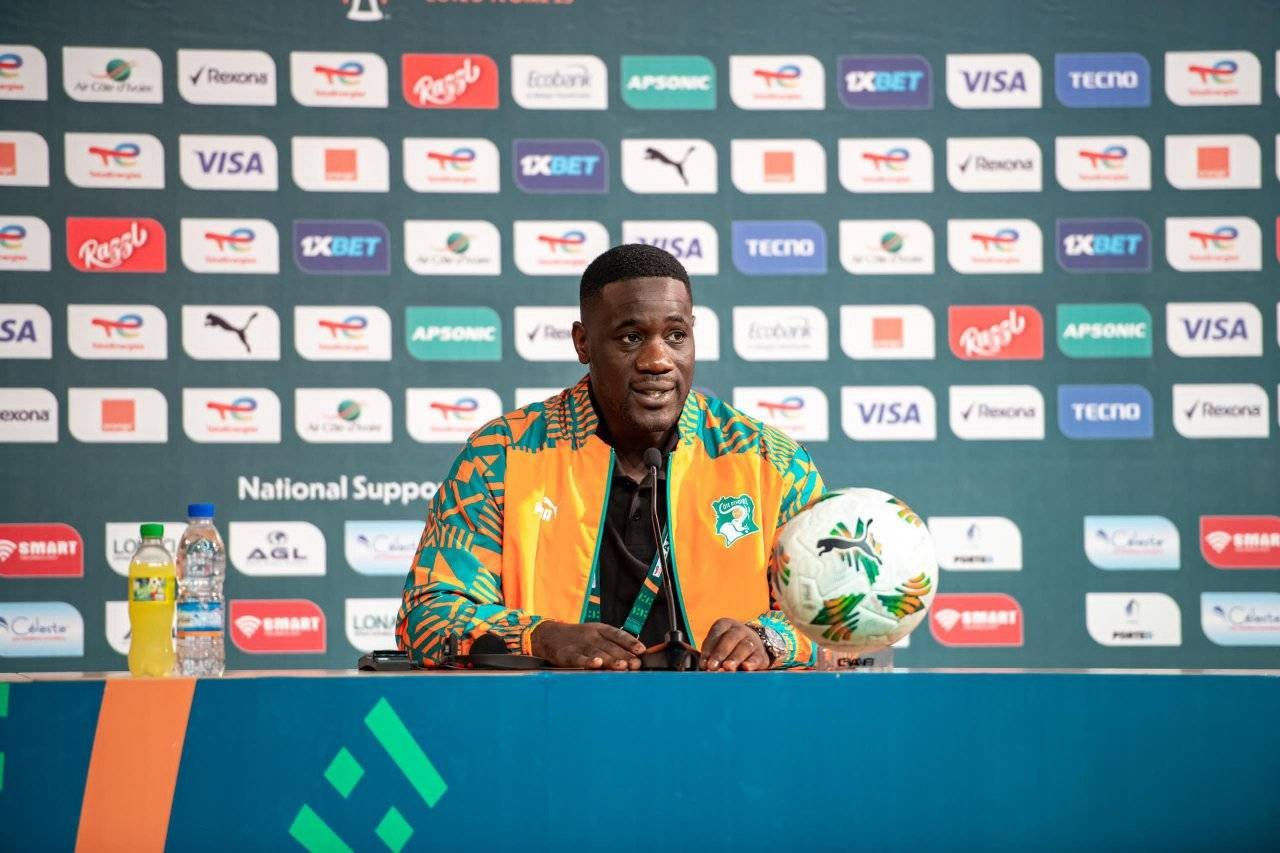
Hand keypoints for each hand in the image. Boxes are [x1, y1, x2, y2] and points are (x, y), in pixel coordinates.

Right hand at [530, 621, 645, 670]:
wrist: (549, 635)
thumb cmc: (578, 638)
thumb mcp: (596, 634)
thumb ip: (613, 644)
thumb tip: (636, 656)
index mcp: (600, 629)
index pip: (618, 634)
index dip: (630, 643)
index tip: (641, 651)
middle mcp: (591, 635)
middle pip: (610, 646)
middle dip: (624, 656)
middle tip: (635, 665)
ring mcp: (579, 644)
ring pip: (597, 652)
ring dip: (610, 660)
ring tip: (622, 666)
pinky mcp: (567, 654)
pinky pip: (578, 658)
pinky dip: (587, 661)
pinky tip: (596, 664)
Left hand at [700, 618, 769, 671]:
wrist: (752, 646)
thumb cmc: (727, 648)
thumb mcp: (717, 645)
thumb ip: (710, 655)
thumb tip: (706, 668)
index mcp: (725, 624)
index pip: (716, 633)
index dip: (709, 648)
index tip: (704, 663)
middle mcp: (740, 630)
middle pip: (730, 638)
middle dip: (720, 653)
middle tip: (712, 667)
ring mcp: (752, 641)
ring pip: (745, 647)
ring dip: (735, 658)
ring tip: (727, 667)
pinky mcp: (761, 654)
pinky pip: (757, 657)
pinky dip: (752, 663)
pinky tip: (746, 668)